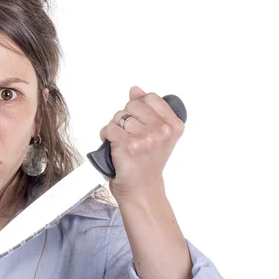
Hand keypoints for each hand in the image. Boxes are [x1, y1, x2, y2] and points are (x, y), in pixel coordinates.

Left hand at [99, 86, 184, 200]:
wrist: (141, 189)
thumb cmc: (148, 163)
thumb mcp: (157, 135)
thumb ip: (148, 109)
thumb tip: (135, 90)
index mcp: (173, 126)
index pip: (150, 98)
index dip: (138, 106)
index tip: (138, 119)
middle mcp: (161, 131)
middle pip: (132, 106)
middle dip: (125, 117)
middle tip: (129, 133)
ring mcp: (144, 139)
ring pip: (118, 117)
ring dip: (114, 127)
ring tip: (121, 141)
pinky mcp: (127, 146)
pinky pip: (108, 128)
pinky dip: (105, 135)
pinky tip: (112, 145)